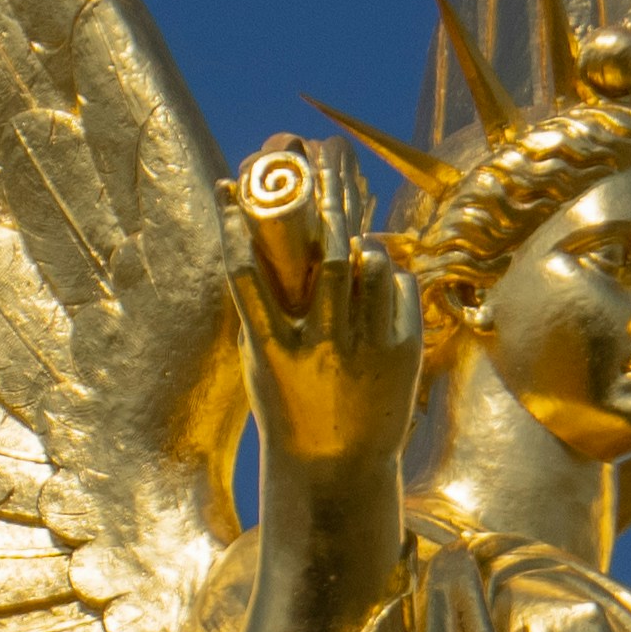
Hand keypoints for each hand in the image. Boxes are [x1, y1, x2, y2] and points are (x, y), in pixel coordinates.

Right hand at [230, 139, 423, 493]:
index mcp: (272, 351)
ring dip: (361, 238)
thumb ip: (256, 304)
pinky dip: (387, 272)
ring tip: (353, 228)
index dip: (233, 227)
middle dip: (325, 199)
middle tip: (324, 161)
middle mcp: (319, 347)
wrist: (337, 470)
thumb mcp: (260, 362)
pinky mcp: (402, 353)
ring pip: (369, 263)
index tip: (228, 189)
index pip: (245, 276)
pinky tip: (377, 273)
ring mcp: (364, 350)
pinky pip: (400, 287)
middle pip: (325, 254)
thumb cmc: (289, 407)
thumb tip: (240, 233)